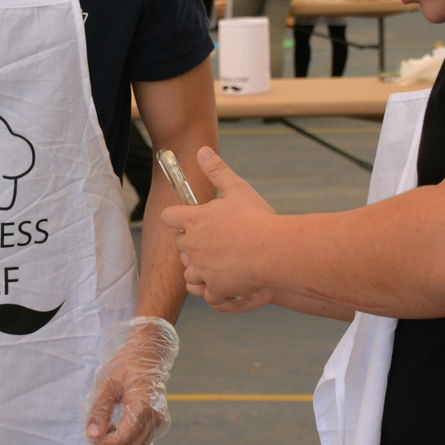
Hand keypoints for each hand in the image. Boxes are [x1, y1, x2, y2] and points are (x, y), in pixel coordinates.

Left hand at [85, 316, 176, 444]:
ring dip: (118, 444)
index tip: (91, 434)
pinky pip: (142, 441)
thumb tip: (93, 435)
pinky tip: (116, 426)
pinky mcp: (160, 423)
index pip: (122, 439)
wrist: (148, 354)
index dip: (104, 442)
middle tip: (96, 431)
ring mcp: (161, 422)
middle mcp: (156, 418)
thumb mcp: (107, 385)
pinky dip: (127, 441)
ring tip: (106, 427)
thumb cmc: (126, 366)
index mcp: (143, 407)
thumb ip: (99, 411)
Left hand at [161, 148, 278, 309]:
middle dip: (193, 244)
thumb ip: (217, 170)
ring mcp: (202, 270)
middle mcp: (192, 246)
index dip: (178, 218)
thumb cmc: (258, 219)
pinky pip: (205, 293)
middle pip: (180, 246)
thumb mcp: (238, 189)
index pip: (169, 217)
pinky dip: (214, 291)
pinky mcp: (214, 289)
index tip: (191, 219)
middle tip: (217, 240)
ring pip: (189, 273)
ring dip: (201, 269)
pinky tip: (227, 283)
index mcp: (193, 220)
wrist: (275, 251)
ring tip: (222, 263)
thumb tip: (202, 150)